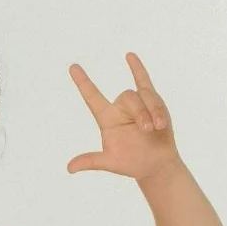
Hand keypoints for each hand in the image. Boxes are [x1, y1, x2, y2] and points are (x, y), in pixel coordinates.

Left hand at [66, 53, 179, 181]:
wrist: (155, 165)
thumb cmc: (131, 162)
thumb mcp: (109, 162)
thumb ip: (90, 160)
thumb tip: (69, 168)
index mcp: (107, 119)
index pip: (92, 97)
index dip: (82, 83)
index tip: (72, 67)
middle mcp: (120, 109)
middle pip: (127, 96)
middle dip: (140, 112)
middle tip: (147, 129)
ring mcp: (138, 104)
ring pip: (143, 94)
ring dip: (152, 111)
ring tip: (157, 127)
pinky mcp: (154, 102)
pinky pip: (147, 83)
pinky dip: (140, 72)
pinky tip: (130, 57)